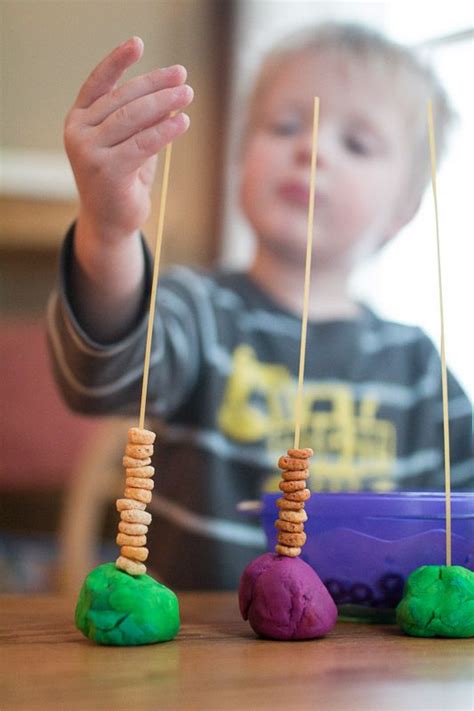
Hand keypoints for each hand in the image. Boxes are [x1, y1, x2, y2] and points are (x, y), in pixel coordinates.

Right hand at [64, 36, 192, 241]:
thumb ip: (143, 122)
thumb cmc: (122, 181)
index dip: (117, 61)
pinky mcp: (107, 171)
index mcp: (79, 119)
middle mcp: (78, 132)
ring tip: (187, 94)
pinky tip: (184, 121)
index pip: (98, 83)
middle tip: (182, 77)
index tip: (138, 43)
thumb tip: (172, 98)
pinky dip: (166, 131)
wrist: (109, 223)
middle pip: (123, 99)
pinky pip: (143, 143)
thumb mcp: (130, 145)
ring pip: (133, 118)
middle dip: (156, 86)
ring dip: (164, 103)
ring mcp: (89, 151)